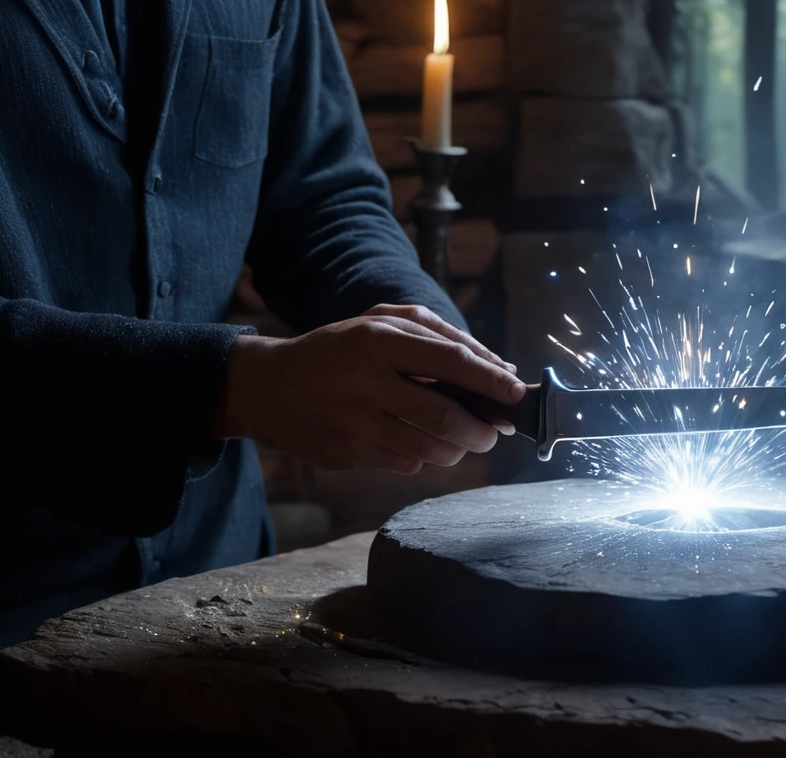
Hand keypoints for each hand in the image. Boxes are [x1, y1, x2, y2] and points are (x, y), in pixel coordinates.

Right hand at [215, 306, 524, 474]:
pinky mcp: (346, 454)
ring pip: (430, 449)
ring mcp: (354, 422)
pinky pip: (405, 464)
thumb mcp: (381, 323)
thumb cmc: (341, 350)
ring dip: (457, 449)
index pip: (451, 361)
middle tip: (492, 432)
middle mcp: (366, 380)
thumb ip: (441, 337)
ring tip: (460, 438)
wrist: (268, 387)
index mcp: (378, 339)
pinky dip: (423, 456)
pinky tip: (416, 442)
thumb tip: (500, 369)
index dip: (491, 381)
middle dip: (482, 430)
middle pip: (446, 416)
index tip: (517, 394)